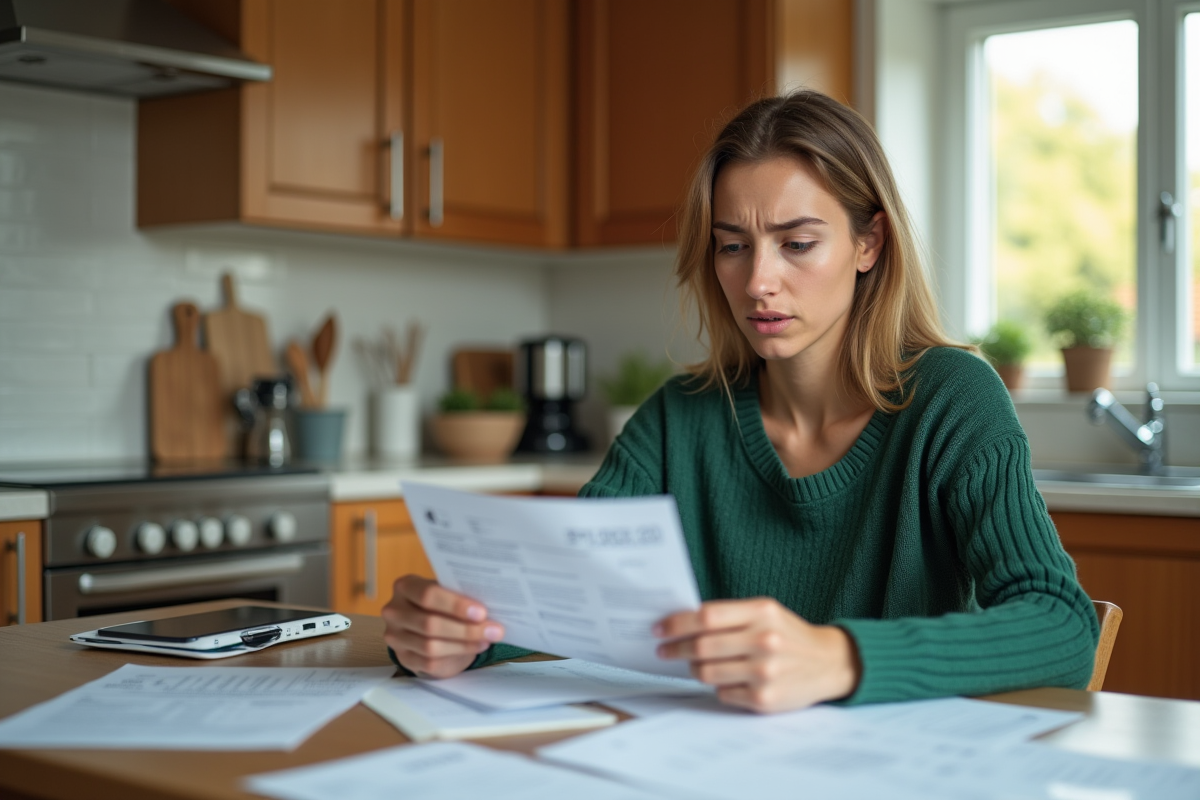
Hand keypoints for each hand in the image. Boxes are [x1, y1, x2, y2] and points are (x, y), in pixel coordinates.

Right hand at [381, 575, 504, 678]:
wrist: (425, 626)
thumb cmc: (440, 603)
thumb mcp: (446, 592)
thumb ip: (459, 595)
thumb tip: (491, 603)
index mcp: (405, 586)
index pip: (427, 595)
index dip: (455, 605)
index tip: (482, 612)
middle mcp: (394, 611)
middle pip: (430, 624)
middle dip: (466, 629)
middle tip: (494, 630)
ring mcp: (395, 636)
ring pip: (431, 646)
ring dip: (464, 644)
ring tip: (487, 639)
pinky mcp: (403, 657)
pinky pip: (429, 662)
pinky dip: (456, 655)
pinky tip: (475, 647)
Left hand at [654, 598, 860, 712]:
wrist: (828, 662)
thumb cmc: (788, 634)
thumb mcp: (765, 612)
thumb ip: (730, 615)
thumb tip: (681, 623)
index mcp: (761, 612)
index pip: (706, 616)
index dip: (677, 624)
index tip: (659, 630)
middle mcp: (764, 640)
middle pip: (701, 646)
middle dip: (676, 648)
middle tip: (665, 650)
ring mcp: (765, 671)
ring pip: (706, 672)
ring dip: (695, 668)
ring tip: (698, 664)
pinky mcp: (764, 698)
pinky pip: (722, 693)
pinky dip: (718, 686)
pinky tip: (728, 679)